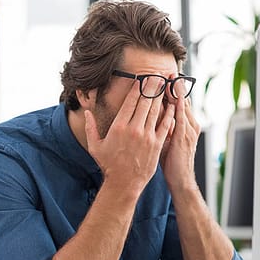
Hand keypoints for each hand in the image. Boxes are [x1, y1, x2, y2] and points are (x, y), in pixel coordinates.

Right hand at [84, 79, 174, 195]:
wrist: (124, 183)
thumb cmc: (109, 165)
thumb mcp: (95, 146)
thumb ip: (90, 127)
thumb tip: (86, 112)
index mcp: (118, 126)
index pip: (130, 101)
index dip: (137, 88)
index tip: (141, 78)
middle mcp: (133, 129)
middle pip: (145, 102)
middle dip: (151, 87)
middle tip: (156, 76)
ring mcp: (147, 136)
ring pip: (156, 111)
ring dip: (161, 96)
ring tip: (165, 85)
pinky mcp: (157, 144)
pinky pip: (165, 125)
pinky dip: (169, 113)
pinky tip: (173, 105)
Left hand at [161, 75, 200, 193]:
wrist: (180, 180)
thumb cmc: (172, 161)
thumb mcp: (168, 140)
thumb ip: (164, 126)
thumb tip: (154, 115)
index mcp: (185, 124)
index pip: (178, 102)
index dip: (173, 89)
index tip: (166, 77)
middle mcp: (189, 124)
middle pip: (181, 100)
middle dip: (175, 85)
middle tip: (169, 70)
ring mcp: (188, 130)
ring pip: (182, 106)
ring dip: (177, 91)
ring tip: (172, 77)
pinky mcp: (184, 137)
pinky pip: (180, 118)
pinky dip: (177, 106)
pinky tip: (173, 96)